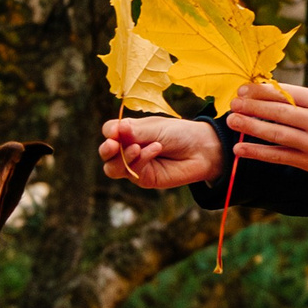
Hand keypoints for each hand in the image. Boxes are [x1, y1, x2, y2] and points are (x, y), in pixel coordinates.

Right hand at [100, 115, 223, 187]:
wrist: (201, 150)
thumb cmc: (179, 134)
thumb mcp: (156, 128)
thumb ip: (135, 132)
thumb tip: (116, 130)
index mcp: (129, 132)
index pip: (110, 131)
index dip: (110, 132)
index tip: (116, 131)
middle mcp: (128, 148)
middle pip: (106, 153)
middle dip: (106, 150)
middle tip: (112, 145)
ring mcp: (135, 165)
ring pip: (113, 168)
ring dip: (122, 157)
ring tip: (137, 148)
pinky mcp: (144, 178)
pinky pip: (133, 172)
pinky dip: (141, 160)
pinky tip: (155, 149)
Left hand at [224, 81, 307, 175]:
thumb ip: (298, 97)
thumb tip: (262, 91)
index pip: (287, 94)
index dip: (262, 91)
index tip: (242, 89)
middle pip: (280, 113)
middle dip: (253, 107)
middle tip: (233, 103)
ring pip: (277, 135)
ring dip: (251, 128)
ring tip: (232, 121)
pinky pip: (279, 157)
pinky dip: (258, 153)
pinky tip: (240, 149)